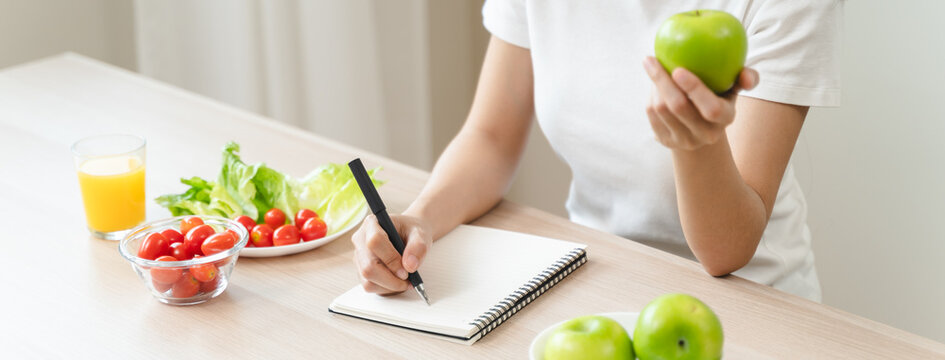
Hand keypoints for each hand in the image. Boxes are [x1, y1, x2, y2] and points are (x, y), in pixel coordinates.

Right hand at [351, 214, 431, 294]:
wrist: (408, 235)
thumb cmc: (411, 231)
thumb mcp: (420, 234)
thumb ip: (418, 246)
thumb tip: (410, 266)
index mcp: (372, 223)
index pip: (375, 242)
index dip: (391, 259)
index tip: (407, 270)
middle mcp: (360, 240)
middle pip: (368, 267)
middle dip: (391, 279)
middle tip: (408, 280)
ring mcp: (358, 256)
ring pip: (368, 280)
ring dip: (390, 286)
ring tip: (405, 280)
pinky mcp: (360, 270)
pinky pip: (369, 286)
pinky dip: (386, 288)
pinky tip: (397, 281)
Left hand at [642, 56, 758, 150]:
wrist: (701, 128)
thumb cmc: (720, 96)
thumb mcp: (734, 87)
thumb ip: (745, 77)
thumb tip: (747, 76)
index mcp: (725, 118)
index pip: (712, 108)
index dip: (695, 89)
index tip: (678, 69)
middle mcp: (705, 134)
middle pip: (678, 107)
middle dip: (663, 82)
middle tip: (652, 60)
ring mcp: (684, 140)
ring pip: (661, 109)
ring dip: (654, 85)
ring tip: (653, 66)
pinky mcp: (666, 141)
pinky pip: (651, 115)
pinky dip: (650, 95)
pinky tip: (652, 82)